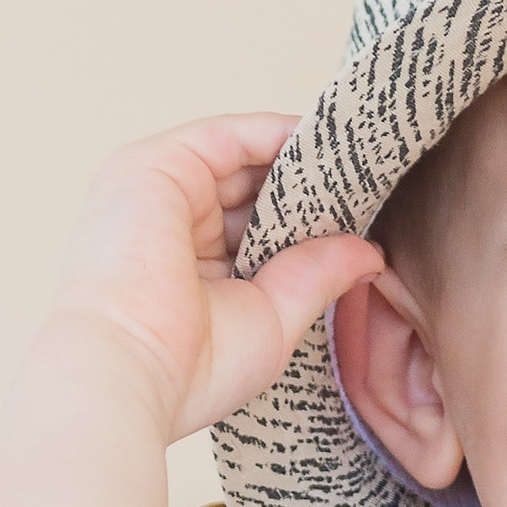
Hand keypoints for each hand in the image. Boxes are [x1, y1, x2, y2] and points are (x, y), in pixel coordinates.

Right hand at [46, 113, 379, 442]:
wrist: (128, 371)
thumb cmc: (189, 368)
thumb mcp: (275, 317)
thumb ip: (318, 274)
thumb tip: (371, 252)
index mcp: (189, 266)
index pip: (259, 226)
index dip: (311, 219)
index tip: (368, 216)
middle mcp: (170, 222)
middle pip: (253, 188)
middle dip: (313, 188)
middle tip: (378, 185)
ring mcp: (159, 190)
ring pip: (244, 158)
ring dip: (303, 160)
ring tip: (365, 164)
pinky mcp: (153, 165)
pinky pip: (228, 135)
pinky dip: (279, 135)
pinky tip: (330, 148)